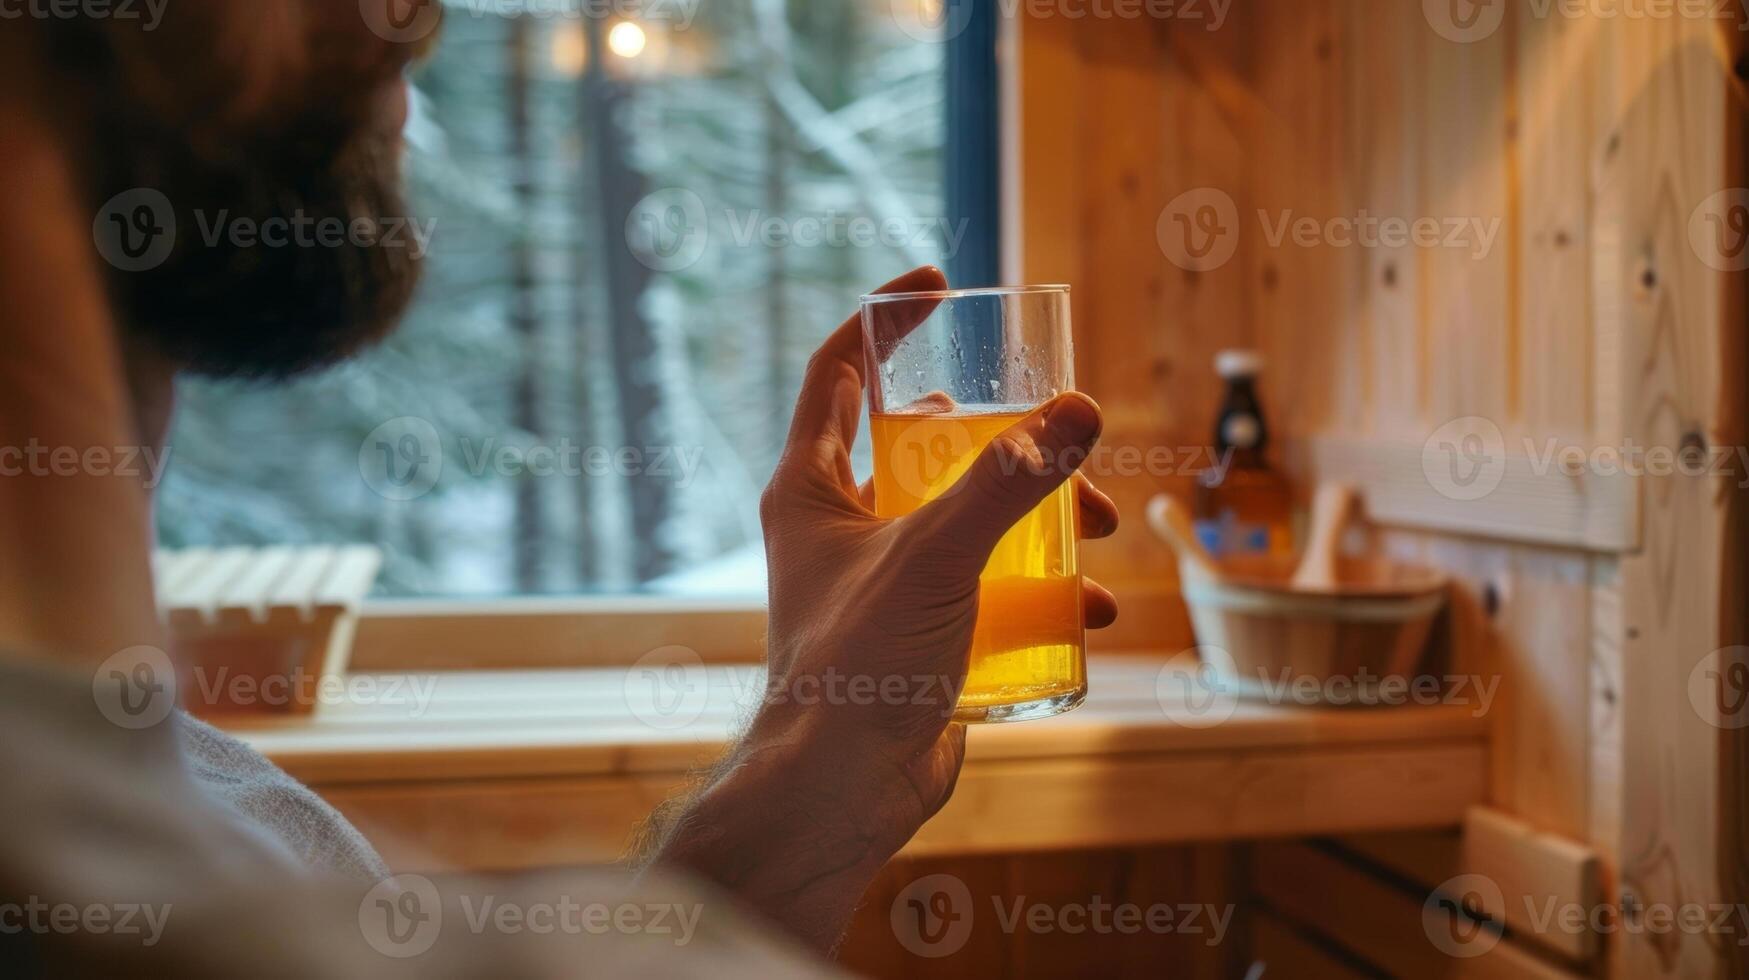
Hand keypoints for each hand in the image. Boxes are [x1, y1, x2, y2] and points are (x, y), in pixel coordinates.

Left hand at [651, 267, 1117, 951]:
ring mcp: (878, 580)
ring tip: (1102, 532)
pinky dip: (1037, 591)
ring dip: (1037, 516)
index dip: (886, 318)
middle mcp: (838, 525)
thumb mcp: (938, 556)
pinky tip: (1088, 614)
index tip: (942, 285)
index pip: (837, 367)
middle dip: (1004, 438)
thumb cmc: (860, 665)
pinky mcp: (916, 633)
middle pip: (923, 444)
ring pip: (966, 516)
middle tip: (1062, 438)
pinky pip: (984, 587)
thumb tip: (1081, 410)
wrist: (842, 791)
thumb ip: (1011, 482)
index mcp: (810, 486)